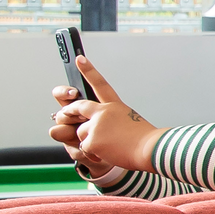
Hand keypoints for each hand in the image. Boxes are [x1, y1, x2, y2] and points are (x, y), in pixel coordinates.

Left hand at [58, 57, 159, 176]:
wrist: (149, 149)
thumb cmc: (145, 139)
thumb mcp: (130, 122)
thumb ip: (111, 122)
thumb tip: (95, 130)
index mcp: (115, 106)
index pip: (100, 85)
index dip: (89, 71)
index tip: (80, 59)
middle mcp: (103, 112)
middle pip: (79, 108)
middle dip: (69, 111)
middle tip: (65, 113)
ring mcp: (96, 125)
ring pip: (80, 133)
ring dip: (90, 142)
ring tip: (109, 146)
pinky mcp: (92, 139)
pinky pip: (84, 148)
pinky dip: (93, 154)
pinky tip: (107, 154)